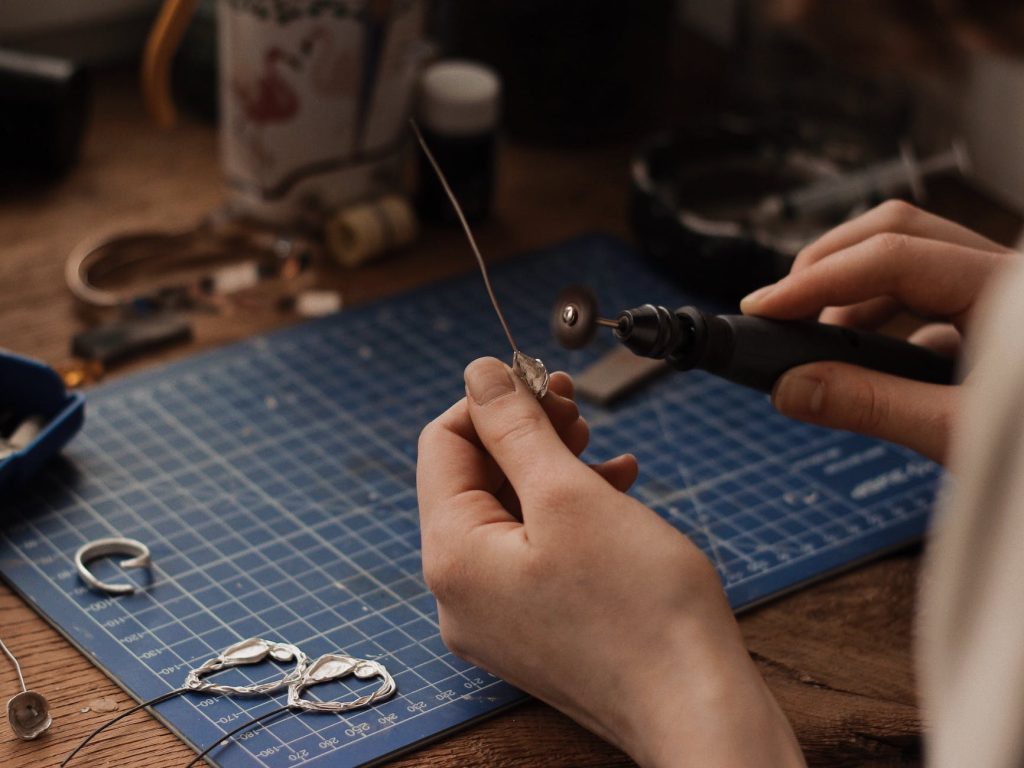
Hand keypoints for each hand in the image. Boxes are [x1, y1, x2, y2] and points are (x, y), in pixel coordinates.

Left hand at [417, 357, 803, 767]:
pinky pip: (534, 552)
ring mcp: (496, 618)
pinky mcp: (534, 629)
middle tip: (574, 408)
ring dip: (550, 468)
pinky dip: (567, 513)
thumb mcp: (570, 494)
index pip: (442, 445)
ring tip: (599, 448)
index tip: (540, 380)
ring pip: (508, 513)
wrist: (695, 708)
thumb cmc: (641, 609)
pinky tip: (613, 491)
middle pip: (473, 480)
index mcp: (452, 556)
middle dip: (523, 434)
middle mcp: (460, 593)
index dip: (489, 402)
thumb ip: (515, 428)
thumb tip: (478, 376)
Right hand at [740, 200, 1015, 463]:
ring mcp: (1003, 291)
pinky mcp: (998, 317)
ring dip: (854, 294)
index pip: (892, 256)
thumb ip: (874, 406)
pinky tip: (870, 360)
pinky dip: (886, 318)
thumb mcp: (964, 435)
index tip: (763, 310)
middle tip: (781, 311)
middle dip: (829, 266)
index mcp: (1007, 292)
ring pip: (911, 258)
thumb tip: (792, 388)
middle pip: (897, 231)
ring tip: (820, 347)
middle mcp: (1006, 274)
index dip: (817, 281)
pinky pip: (930, 294)